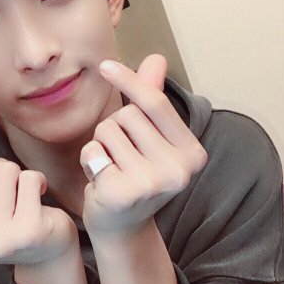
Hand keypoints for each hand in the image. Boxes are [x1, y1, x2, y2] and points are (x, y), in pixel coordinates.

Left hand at [80, 54, 207, 237]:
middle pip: (128, 116)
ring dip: (100, 144)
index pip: (156, 104)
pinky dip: (90, 160)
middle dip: (114, 128)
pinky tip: (100, 180)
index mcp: (192, 153)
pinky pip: (93, 152)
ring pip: (107, 130)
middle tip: (120, 155)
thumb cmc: (134, 174)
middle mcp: (179, 170)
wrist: (121, 225)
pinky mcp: (124, 192)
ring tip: (111, 166)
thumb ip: (151, 99)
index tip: (104, 65)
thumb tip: (157, 58)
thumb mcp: (148, 137)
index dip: (129, 81)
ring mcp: (153, 183)